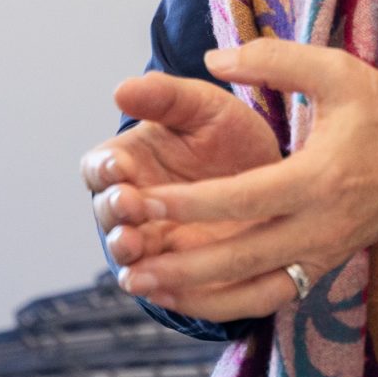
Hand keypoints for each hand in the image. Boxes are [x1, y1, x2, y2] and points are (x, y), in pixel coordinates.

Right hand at [83, 70, 282, 292]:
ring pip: (129, 256)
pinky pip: (164, 288)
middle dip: (114, 211)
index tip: (116, 165)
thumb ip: (166, 97)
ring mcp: (156, 243)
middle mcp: (134, 206)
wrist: (279, 180)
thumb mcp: (204, 108)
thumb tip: (121, 88)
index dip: (103, 169)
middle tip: (129, 204)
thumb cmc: (229, 137)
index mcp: (129, 161)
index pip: (98, 169)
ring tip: (135, 244)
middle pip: (107, 215)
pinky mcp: (182, 275)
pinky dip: (160, 288)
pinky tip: (164, 285)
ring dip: (127, 252)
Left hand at [113, 38, 377, 323]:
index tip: (142, 197)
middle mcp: (319, 227)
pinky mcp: (321, 267)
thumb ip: (274, 59)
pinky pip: (267, 297)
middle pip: (238, 257)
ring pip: (249, 289)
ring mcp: (321, 254)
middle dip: (177, 259)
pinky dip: (224, 304)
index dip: (188, 201)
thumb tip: (211, 59)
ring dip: (192, 292)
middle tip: (124, 254)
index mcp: (319, 178)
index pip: (242, 197)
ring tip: (140, 284)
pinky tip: (184, 296)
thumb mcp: (337, 70)